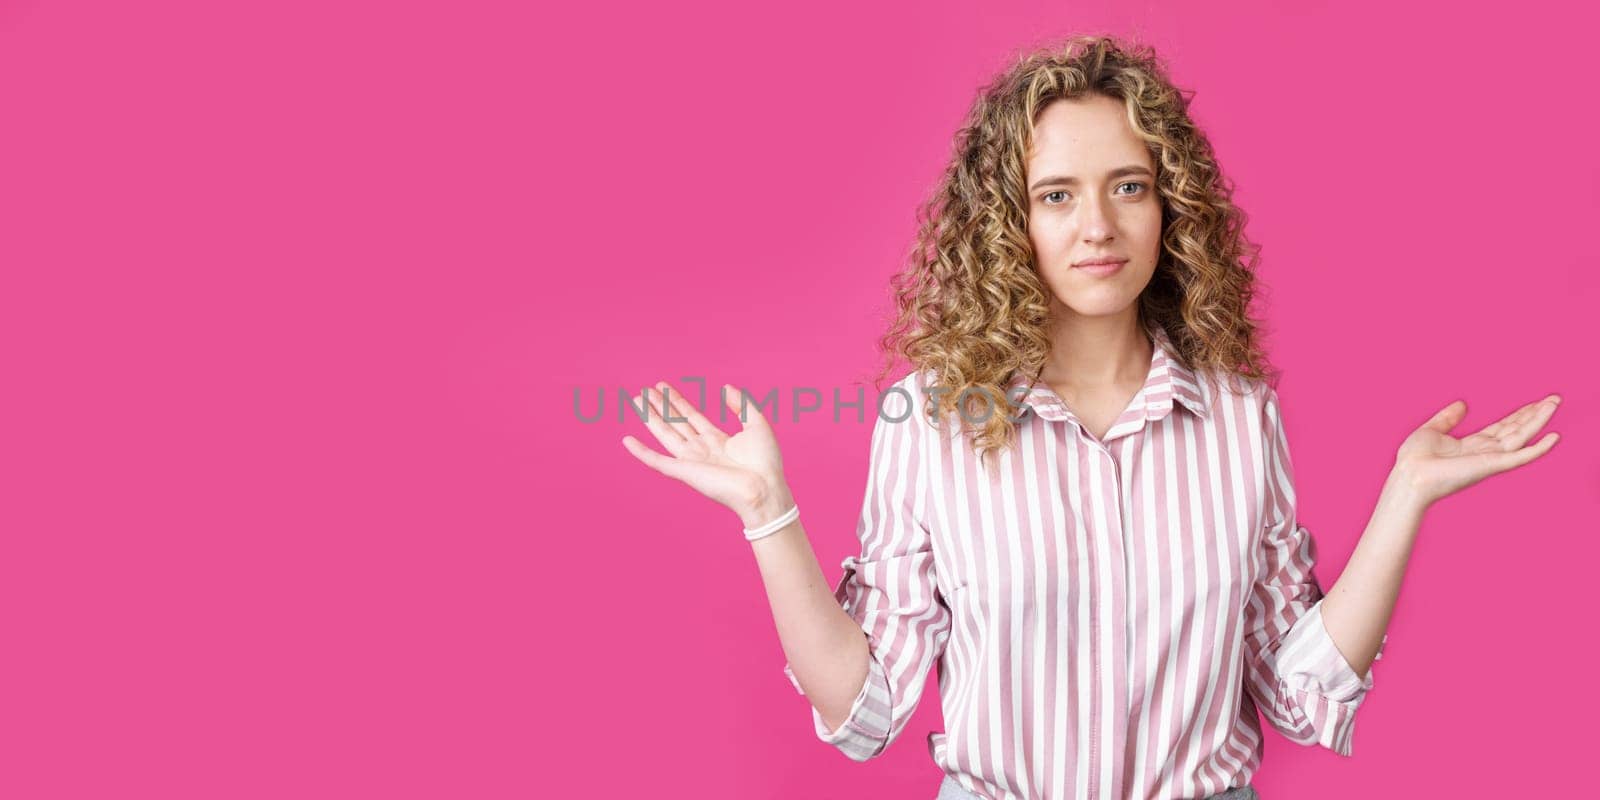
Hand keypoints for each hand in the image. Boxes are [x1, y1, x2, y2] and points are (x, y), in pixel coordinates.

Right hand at [621, 381, 794, 527]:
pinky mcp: (684, 472)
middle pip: (675, 423)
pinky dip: (641, 452)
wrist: (764, 488)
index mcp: (717, 440)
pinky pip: (658, 461)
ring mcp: (691, 461)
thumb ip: (741, 404)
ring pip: (664, 435)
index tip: (663, 387)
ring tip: (636, 400)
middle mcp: (701, 449)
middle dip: (660, 406)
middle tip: (645, 390)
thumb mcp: (757, 423)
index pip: (691, 416)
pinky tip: (627, 440)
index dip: (677, 401)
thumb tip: (726, 387)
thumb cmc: (765, 462)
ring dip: (650, 418)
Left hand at [1393, 394, 1561, 507]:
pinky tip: (1553, 437)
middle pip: (1517, 429)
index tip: (1536, 402)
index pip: (1503, 427)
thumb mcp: (1432, 430)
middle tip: (1554, 398)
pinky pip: (1520, 456)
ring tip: (1555, 404)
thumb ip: (1448, 418)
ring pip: (1522, 436)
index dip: (1520, 414)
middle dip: (1535, 414)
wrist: (1408, 476)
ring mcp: (1491, 459)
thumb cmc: (1414, 459)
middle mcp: (1486, 452)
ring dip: (1539, 420)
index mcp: (1473, 444)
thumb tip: (1462, 404)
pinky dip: (1538, 448)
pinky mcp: (1491, 465)